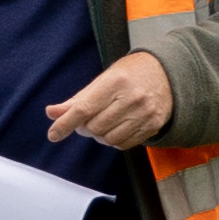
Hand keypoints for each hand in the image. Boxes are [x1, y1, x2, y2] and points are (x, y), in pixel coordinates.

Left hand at [44, 49, 174, 149]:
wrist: (166, 74)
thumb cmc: (129, 75)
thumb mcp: (102, 80)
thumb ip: (77, 99)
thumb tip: (52, 113)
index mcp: (115, 82)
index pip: (84, 109)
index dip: (65, 123)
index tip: (53, 134)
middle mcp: (132, 98)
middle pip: (94, 127)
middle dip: (84, 127)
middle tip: (86, 119)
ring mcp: (144, 114)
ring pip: (108, 139)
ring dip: (98, 135)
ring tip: (102, 121)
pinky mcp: (152, 126)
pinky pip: (123, 144)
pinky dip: (113, 140)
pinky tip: (116, 127)